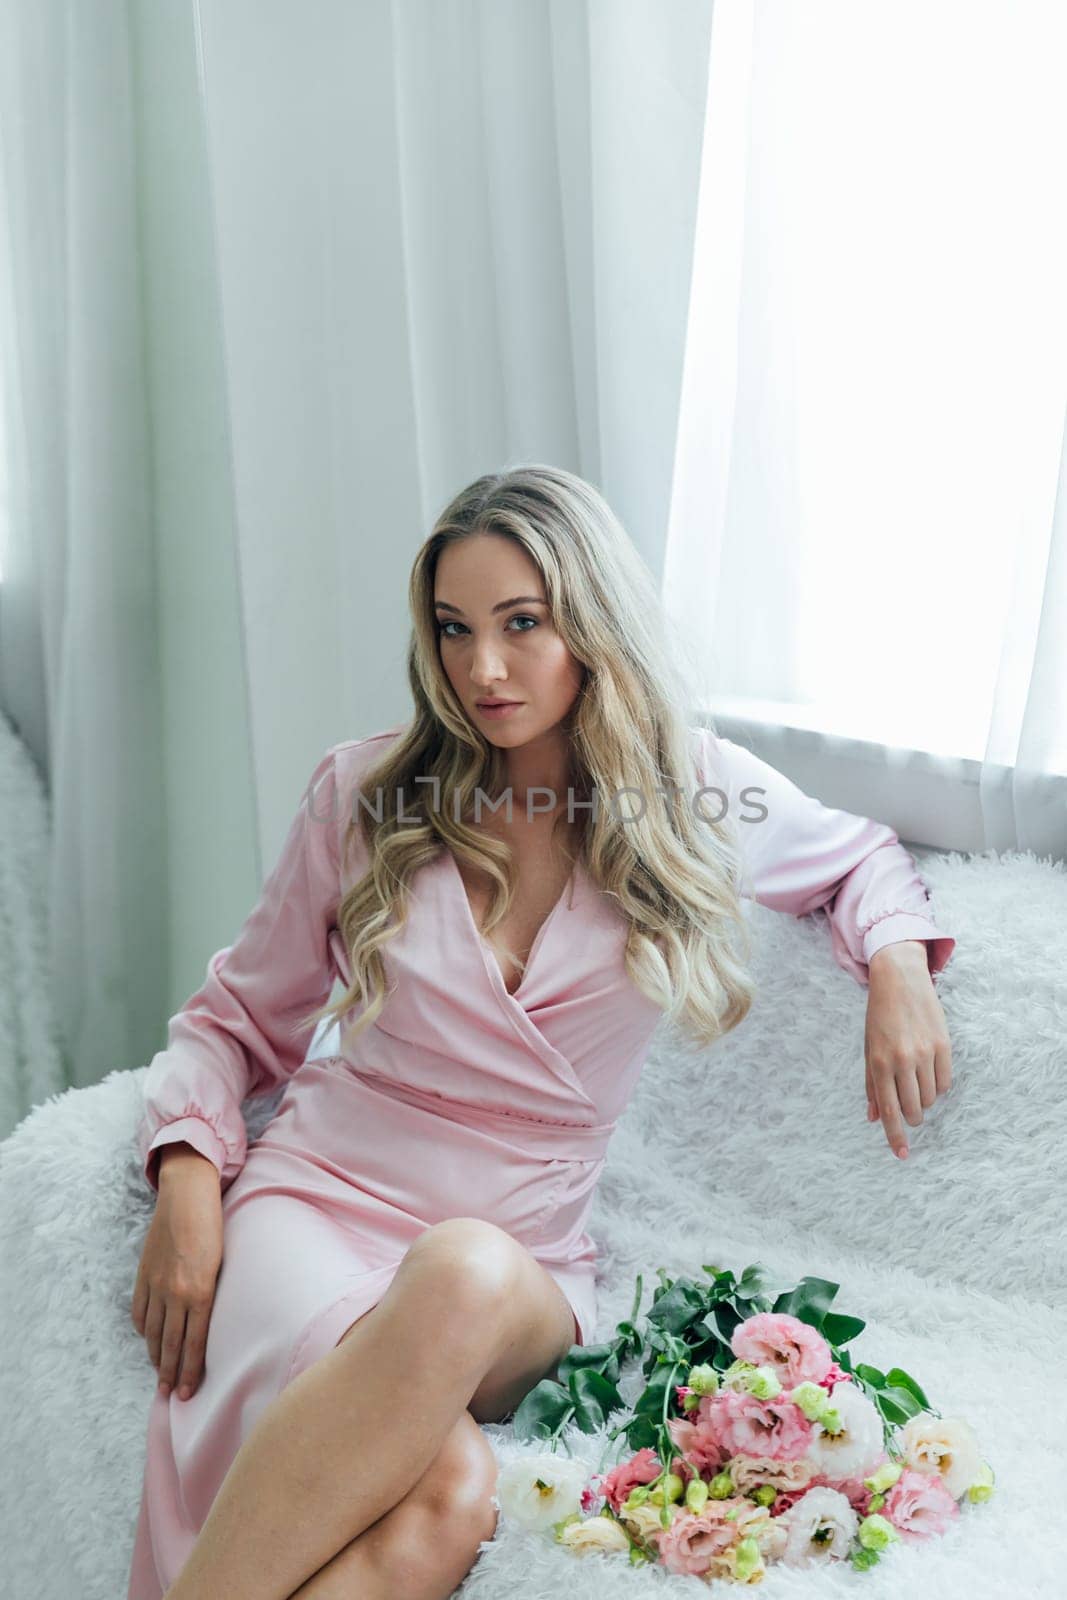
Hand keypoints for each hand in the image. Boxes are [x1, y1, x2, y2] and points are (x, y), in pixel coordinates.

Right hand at [131, 1148, 223, 1400]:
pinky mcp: (144, 1275)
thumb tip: (211, 1323)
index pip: (194, 1343)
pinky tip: (149, 1341)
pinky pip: (140, 1312)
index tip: (189, 1393)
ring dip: (157, 1358)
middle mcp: (175, 1292)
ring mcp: (156, 1284)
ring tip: (161, 1377)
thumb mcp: (223, 1261)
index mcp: (201, 1290)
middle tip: (173, 1396)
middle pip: (171, 1344)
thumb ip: (214, 1293)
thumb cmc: (215, 1225)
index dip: (191, 1371)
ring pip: (154, 1332)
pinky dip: (144, 1330)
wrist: (188, 1195)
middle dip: (172, 1374)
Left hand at [865, 941, 952, 1159]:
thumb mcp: (868, 1048)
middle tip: (909, 1108)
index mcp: (878, 1062)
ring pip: (931, 1098)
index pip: (888, 1110)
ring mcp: (924, 1053)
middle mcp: (901, 1060)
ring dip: (925, 1098)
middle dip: (912, 1116)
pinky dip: (939, 1085)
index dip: (894, 1136)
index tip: (901, 1155)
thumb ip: (871, 1084)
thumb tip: (873, 1117)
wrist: (899, 979)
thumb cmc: (879, 1016)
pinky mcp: (944, 1045)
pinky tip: (930, 1071)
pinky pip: (946, 1082)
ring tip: (916, 1079)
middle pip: (914, 1109)